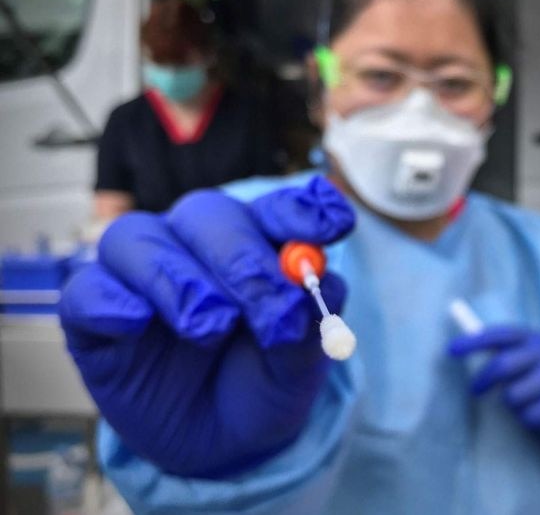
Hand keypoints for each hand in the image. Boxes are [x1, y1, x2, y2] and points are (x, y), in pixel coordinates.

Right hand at [59, 176, 354, 476]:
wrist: (219, 448)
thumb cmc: (261, 387)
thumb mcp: (296, 368)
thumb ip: (305, 326)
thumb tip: (315, 283)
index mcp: (254, 246)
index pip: (275, 209)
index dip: (301, 211)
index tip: (334, 225)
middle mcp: (196, 246)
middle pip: (206, 214)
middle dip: (240, 257)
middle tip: (266, 308)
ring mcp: (141, 276)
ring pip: (139, 238)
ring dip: (179, 279)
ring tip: (210, 328)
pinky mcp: (96, 316)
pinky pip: (88, 291)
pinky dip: (112, 302)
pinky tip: (136, 324)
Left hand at [449, 327, 539, 439]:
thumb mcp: (529, 356)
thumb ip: (502, 351)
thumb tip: (458, 346)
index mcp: (534, 338)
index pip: (499, 335)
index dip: (473, 342)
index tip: (450, 350)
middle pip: (502, 366)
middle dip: (483, 381)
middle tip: (475, 390)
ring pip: (512, 396)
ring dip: (512, 405)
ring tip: (526, 402)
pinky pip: (528, 416)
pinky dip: (528, 420)